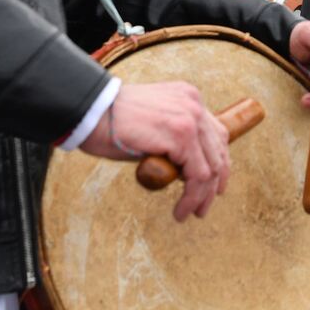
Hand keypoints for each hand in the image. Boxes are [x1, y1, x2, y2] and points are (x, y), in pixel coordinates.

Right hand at [78, 81, 228, 221]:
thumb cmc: (110, 122)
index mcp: (188, 96)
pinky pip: (198, 175)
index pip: (215, 133)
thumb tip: (183, 167)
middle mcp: (194, 103)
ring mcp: (191, 118)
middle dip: (214, 184)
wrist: (90, 111)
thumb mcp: (151, 124)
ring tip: (191, 213)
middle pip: (218, 150)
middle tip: (202, 206)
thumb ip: (172, 136)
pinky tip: (181, 210)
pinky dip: (192, 197)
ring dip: (202, 196)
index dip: (218, 161)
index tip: (211, 184)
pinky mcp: (182, 135)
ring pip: (211, 166)